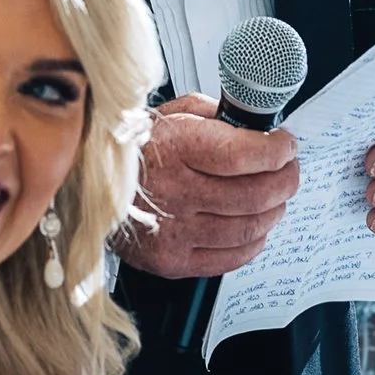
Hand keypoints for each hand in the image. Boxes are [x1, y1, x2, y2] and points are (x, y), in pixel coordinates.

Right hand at [113, 94, 298, 278]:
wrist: (85, 187)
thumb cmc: (128, 150)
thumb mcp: (166, 113)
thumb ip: (211, 113)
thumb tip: (253, 121)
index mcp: (174, 148)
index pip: (245, 155)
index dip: (277, 151)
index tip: (285, 145)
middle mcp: (174, 192)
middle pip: (255, 194)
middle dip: (285, 179)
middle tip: (289, 169)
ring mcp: (174, 231)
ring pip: (250, 228)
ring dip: (275, 210)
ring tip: (276, 196)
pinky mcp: (173, 261)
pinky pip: (232, 257)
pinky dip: (255, 241)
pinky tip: (256, 226)